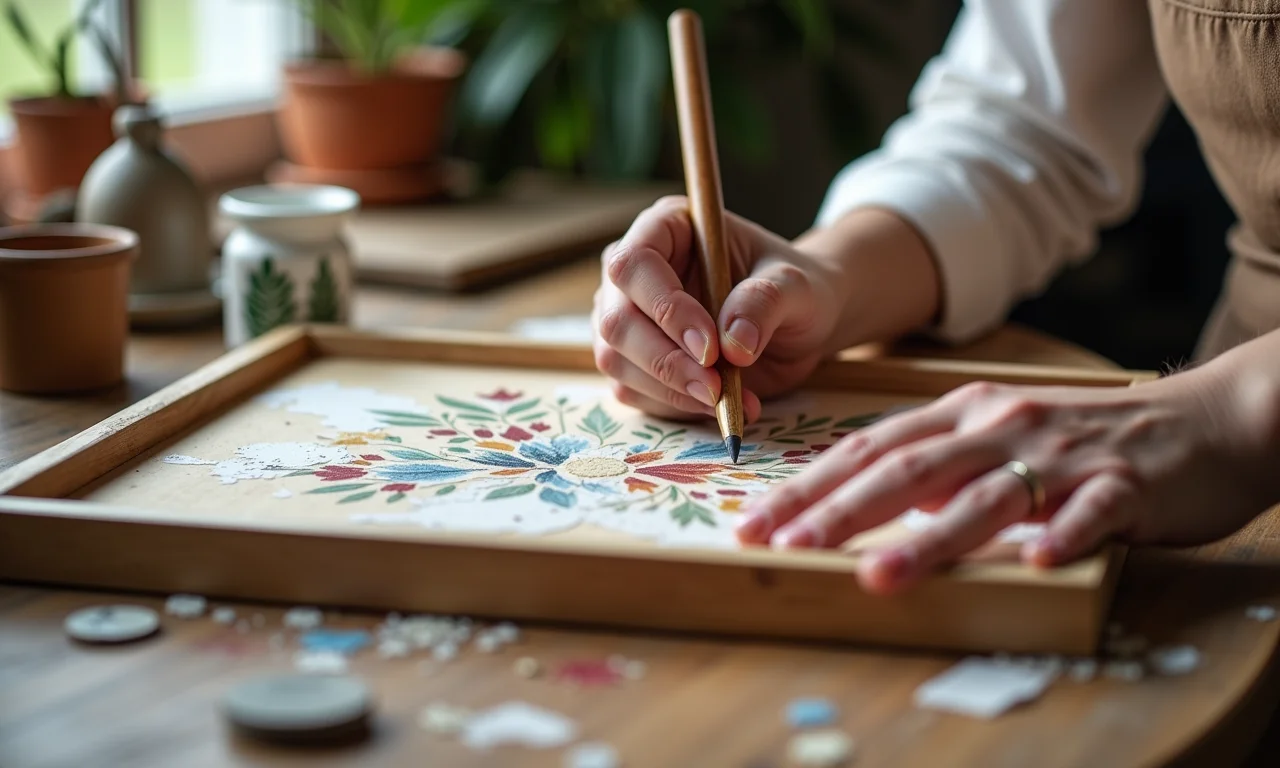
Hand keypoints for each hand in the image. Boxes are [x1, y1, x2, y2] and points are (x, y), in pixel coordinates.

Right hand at [591, 196, 844, 419]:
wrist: (800, 325)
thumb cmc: (796, 289)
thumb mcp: (795, 286)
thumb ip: (765, 302)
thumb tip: (733, 343)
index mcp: (667, 229)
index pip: (634, 265)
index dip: (664, 308)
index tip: (710, 347)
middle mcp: (636, 273)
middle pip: (616, 320)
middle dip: (665, 361)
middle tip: (716, 387)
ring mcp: (629, 318)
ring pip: (616, 360)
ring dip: (669, 389)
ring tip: (727, 399)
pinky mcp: (635, 361)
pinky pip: (632, 391)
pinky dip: (675, 406)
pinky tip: (720, 405)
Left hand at [735, 360, 1279, 594]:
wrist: (1199, 420)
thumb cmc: (1079, 438)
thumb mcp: (994, 436)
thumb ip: (933, 464)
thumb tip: (859, 502)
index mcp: (964, 414)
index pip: (870, 449)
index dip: (810, 487)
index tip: (756, 524)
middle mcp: (1002, 426)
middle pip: (909, 471)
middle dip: (841, 512)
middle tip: (786, 548)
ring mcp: (1063, 455)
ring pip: (987, 496)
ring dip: (932, 537)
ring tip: (880, 576)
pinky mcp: (1126, 485)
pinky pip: (1091, 512)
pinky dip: (1065, 533)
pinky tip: (1038, 559)